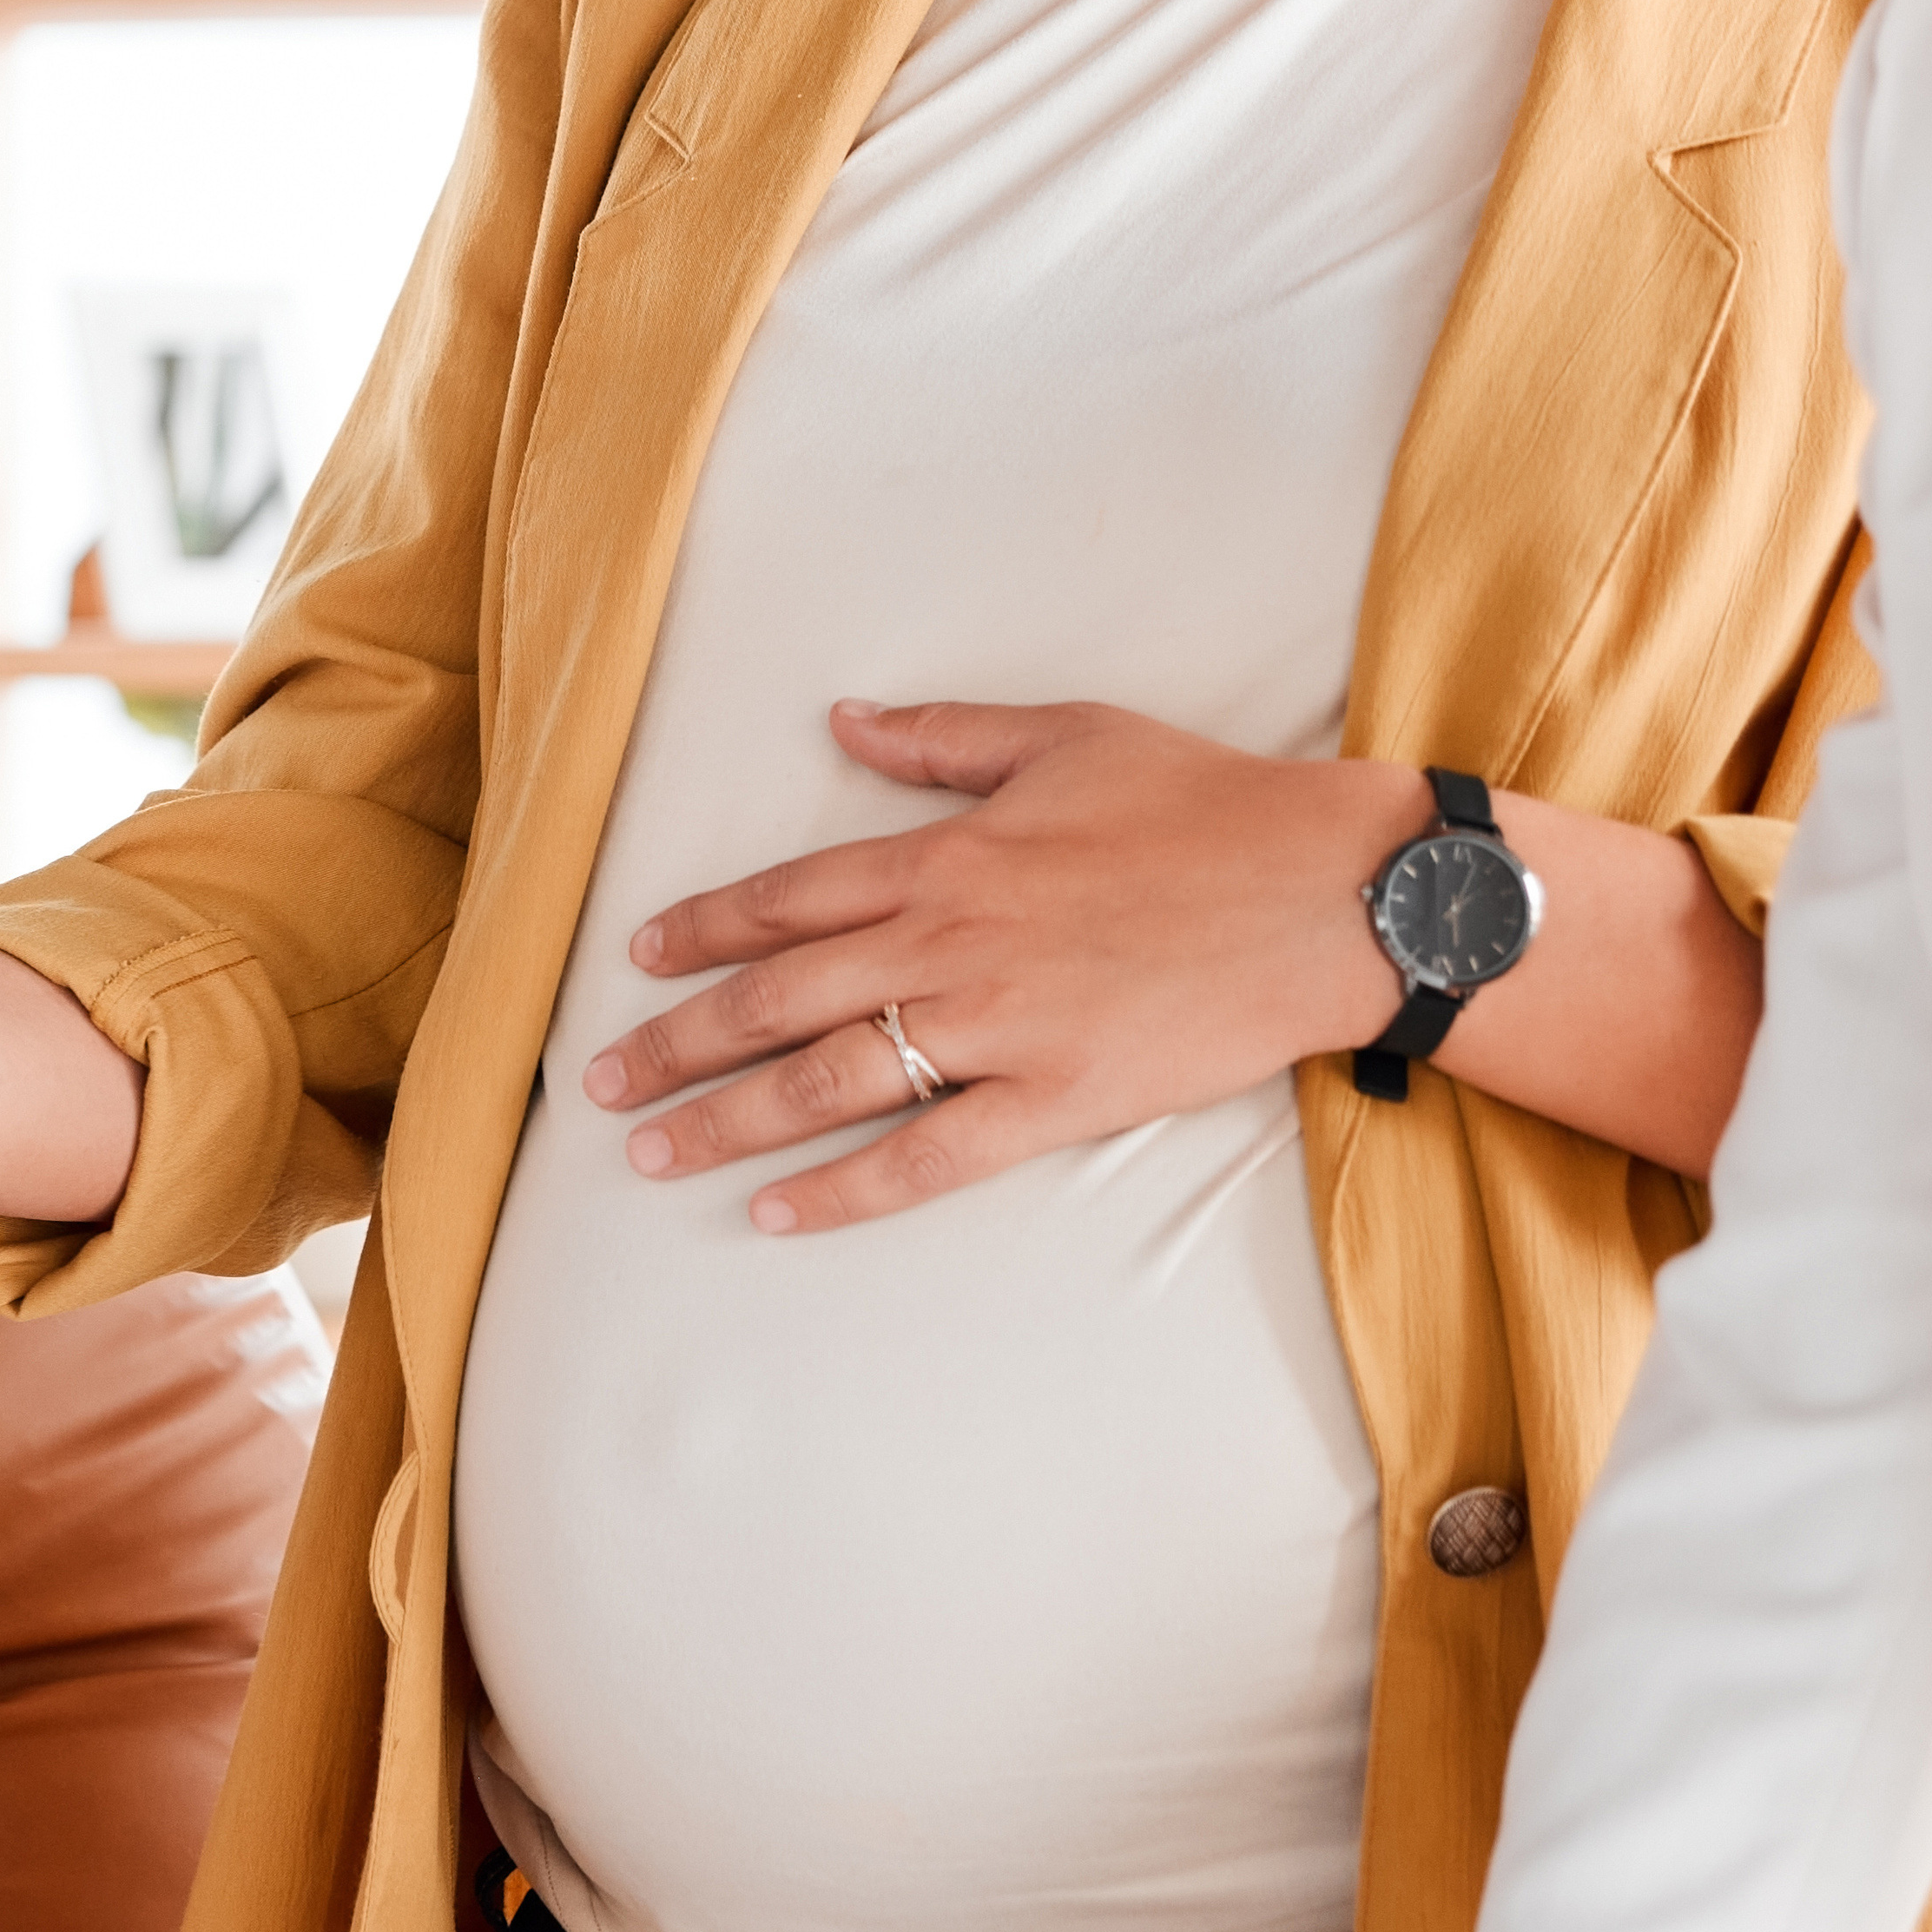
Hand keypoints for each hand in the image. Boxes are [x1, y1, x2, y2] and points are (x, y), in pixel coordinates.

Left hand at [587, 701, 1407, 1229]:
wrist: (1333, 891)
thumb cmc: (1207, 806)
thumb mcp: (1066, 736)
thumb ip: (943, 738)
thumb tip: (842, 720)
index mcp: (946, 856)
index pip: (786, 899)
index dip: (701, 930)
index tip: (639, 958)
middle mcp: (949, 942)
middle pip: (775, 998)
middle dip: (674, 1039)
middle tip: (598, 1077)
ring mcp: (997, 1027)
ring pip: (825, 1081)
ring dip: (725, 1119)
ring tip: (650, 1150)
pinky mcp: (1054, 1101)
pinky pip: (924, 1156)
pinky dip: (840, 1188)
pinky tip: (772, 1211)